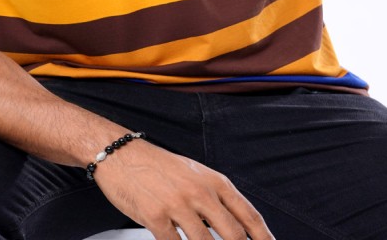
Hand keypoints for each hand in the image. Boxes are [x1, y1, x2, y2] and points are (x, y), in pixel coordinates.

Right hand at [93, 139, 273, 239]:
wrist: (122, 155)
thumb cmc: (158, 165)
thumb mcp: (194, 175)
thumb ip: (215, 200)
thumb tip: (236, 229)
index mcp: (214, 181)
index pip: (249, 216)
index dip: (264, 238)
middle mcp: (200, 192)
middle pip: (233, 235)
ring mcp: (178, 205)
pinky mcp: (156, 217)